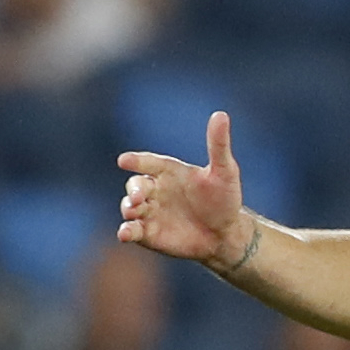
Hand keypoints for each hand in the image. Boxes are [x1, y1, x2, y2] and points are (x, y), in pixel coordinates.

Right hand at [117, 111, 255, 272]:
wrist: (225, 235)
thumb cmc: (224, 199)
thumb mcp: (225, 172)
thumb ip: (218, 145)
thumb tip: (221, 114)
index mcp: (169, 171)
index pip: (149, 162)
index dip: (137, 161)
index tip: (124, 160)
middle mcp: (156, 189)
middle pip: (135, 185)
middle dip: (133, 189)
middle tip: (139, 196)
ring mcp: (150, 211)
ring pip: (129, 207)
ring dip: (128, 208)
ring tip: (133, 211)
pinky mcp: (148, 233)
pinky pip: (132, 230)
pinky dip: (126, 231)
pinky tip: (126, 234)